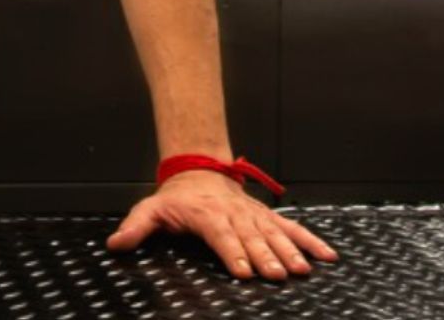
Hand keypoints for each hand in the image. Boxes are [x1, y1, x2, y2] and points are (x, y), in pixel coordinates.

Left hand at [105, 171, 337, 280]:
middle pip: (252, 236)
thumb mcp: (151, 208)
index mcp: (207, 214)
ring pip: (275, 232)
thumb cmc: (176, 198)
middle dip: (265, 256)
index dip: (233, 252)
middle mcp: (234, 214)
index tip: (244, 270)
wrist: (199, 169)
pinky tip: (328, 257)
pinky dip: (311, 241)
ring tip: (302, 269)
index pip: (221, 234)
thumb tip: (116, 244)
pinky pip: (293, 228)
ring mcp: (254, 215)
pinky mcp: (268, 217)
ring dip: (289, 251)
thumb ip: (136, 227)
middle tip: (277, 275)